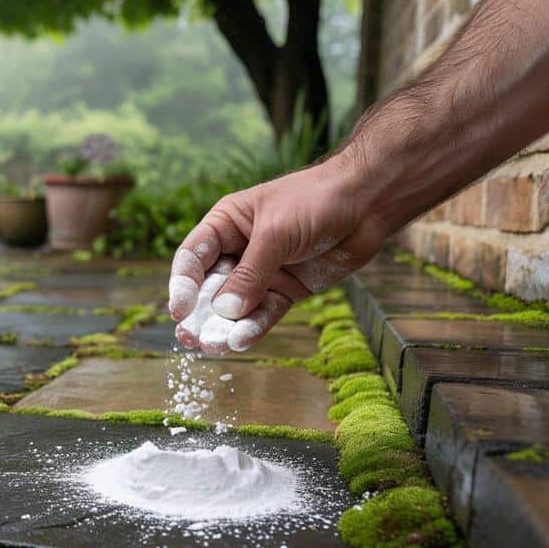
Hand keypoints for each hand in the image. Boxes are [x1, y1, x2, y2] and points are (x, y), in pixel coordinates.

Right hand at [168, 153, 387, 354]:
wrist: (367, 203)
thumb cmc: (316, 201)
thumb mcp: (275, 233)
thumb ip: (250, 274)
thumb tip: (224, 311)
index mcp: (226, 225)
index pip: (194, 257)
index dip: (183, 284)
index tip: (180, 310)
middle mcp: (239, 250)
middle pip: (210, 287)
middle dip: (200, 313)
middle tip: (189, 337)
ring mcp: (263, 272)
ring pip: (236, 306)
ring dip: (224, 326)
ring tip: (213, 346)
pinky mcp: (286, 289)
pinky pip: (265, 313)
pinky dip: (254, 327)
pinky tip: (241, 340)